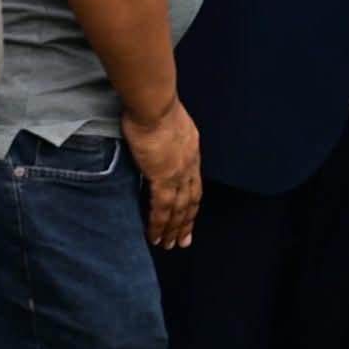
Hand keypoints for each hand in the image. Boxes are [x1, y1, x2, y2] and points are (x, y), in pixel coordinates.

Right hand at [124, 101, 202, 250]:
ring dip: (174, 229)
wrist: (154, 102)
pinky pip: (162, 209)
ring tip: (168, 245)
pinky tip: (155, 237)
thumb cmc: (154, 103)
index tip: (189, 216)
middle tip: (184, 242)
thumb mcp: (167, 120)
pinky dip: (159, 225)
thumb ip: (164, 135)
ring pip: (178, 209)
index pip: (194, 181)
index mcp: (191, 149)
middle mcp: (189, 164)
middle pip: (191, 200)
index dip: (192, 201)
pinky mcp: (163, 178)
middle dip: (187, 222)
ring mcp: (178, 173)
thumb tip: (156, 139)